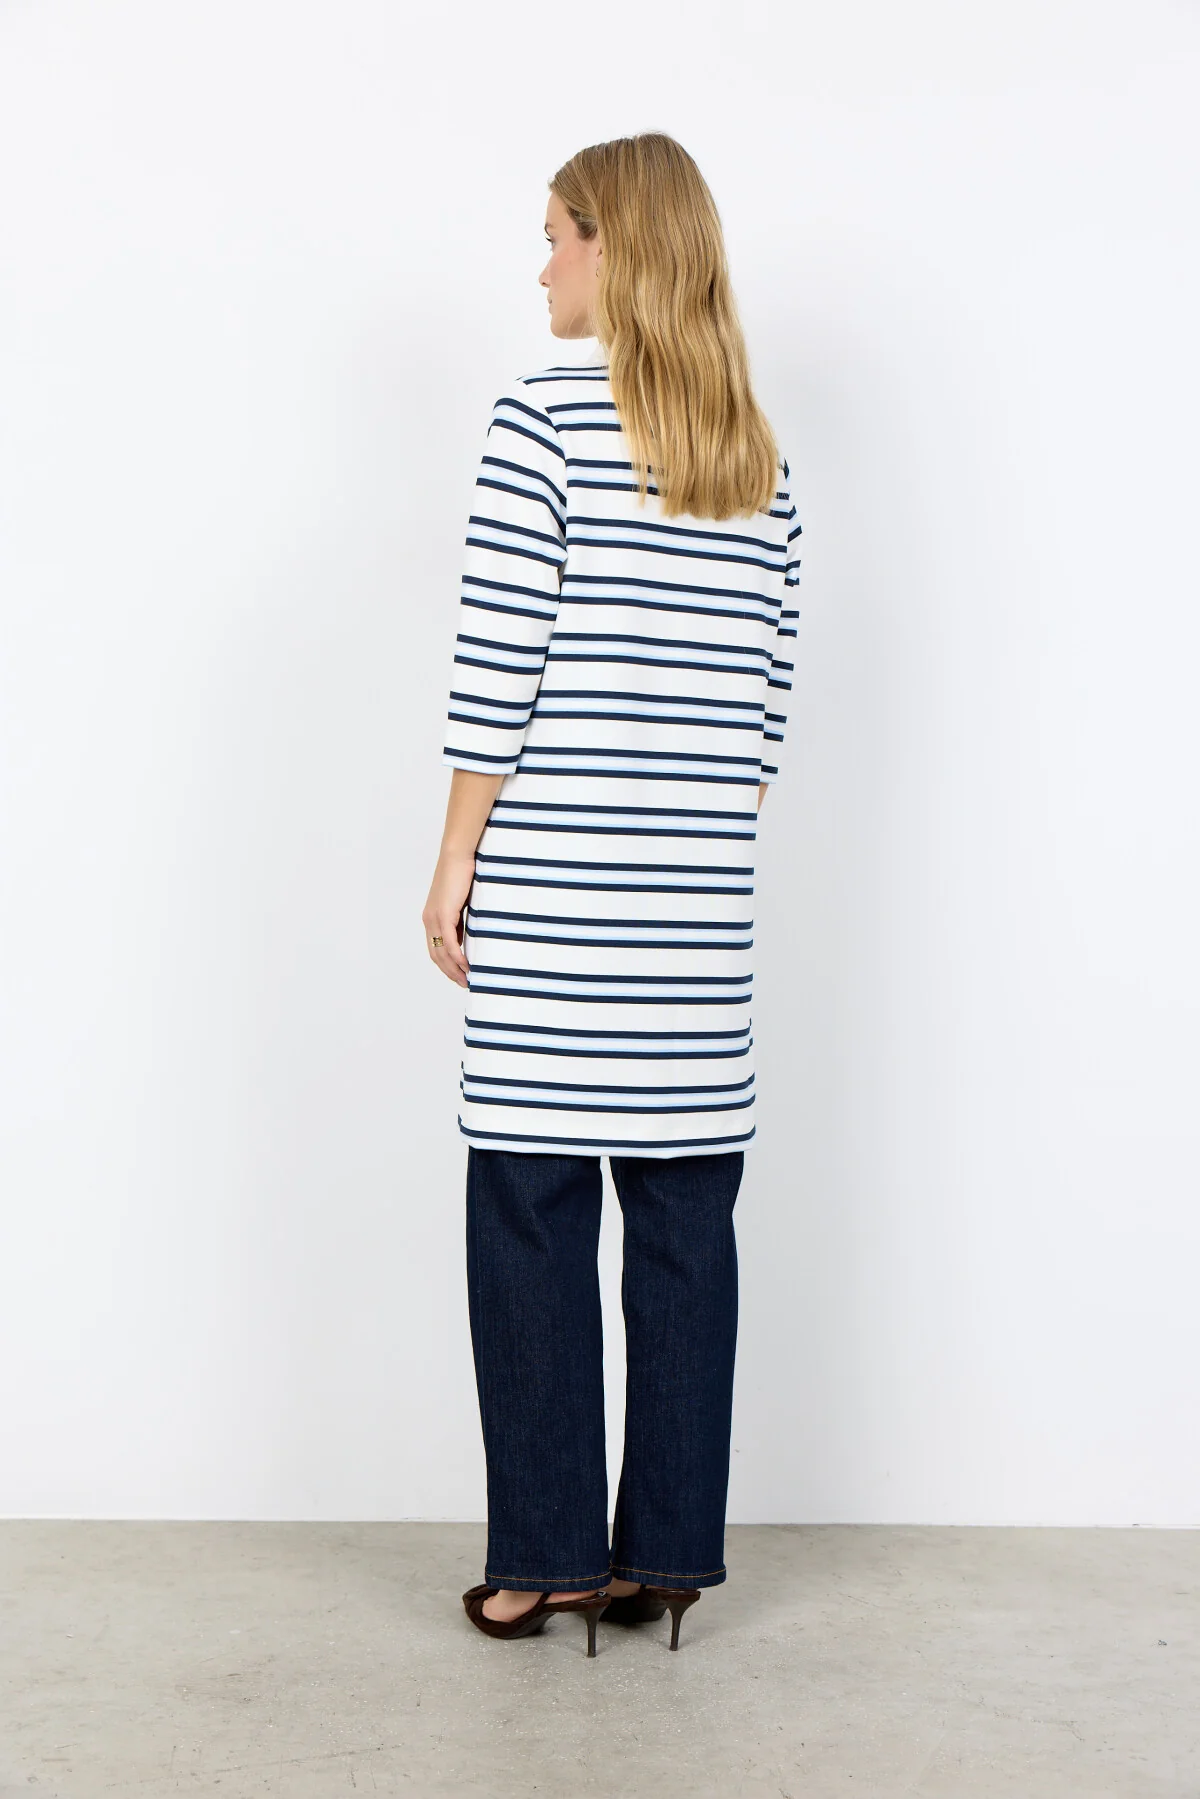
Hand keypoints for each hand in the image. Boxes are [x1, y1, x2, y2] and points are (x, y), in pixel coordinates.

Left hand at [422, 850, 474, 986]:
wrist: (457, 855)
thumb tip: (469, 935)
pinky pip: (449, 943)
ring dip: (453, 969)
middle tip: (464, 984)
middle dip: (450, 973)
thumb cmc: (463, 873)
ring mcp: (434, 918)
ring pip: (441, 953)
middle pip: (436, 956)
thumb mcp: (462, 901)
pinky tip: (466, 966)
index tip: (460, 975)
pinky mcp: (443, 914)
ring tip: (467, 980)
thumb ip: (461, 919)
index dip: (446, 965)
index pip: (435, 949)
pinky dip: (457, 957)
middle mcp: (429, 920)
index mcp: (432, 917)